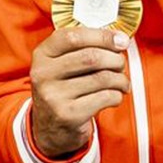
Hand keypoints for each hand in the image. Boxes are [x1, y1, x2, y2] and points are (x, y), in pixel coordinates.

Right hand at [29, 27, 130, 157]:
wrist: (49, 127)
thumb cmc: (63, 89)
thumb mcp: (60, 65)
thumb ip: (82, 48)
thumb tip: (119, 39)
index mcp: (41, 55)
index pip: (71, 37)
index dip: (101, 36)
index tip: (121, 40)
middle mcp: (43, 73)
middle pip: (91, 57)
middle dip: (115, 59)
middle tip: (120, 65)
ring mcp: (54, 95)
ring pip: (102, 78)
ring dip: (120, 79)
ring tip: (121, 82)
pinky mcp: (68, 114)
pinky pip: (105, 98)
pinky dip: (117, 96)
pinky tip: (114, 96)